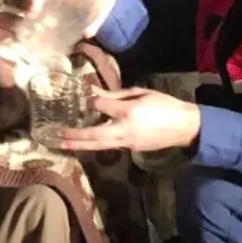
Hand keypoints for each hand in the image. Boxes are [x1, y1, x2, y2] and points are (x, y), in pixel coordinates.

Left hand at [50, 86, 201, 152]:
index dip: (92, 102)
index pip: (102, 107)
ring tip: (62, 144)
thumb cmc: (165, 105)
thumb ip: (117, 94)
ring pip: (99, 146)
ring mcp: (127, 143)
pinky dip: (95, 146)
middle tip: (56, 136)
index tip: (85, 98)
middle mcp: (124, 130)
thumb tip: (95, 92)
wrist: (186, 127)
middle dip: (74, 137)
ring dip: (80, 145)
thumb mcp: (142, 93)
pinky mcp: (131, 150)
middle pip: (94, 135)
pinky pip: (109, 147)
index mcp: (129, 112)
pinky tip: (84, 144)